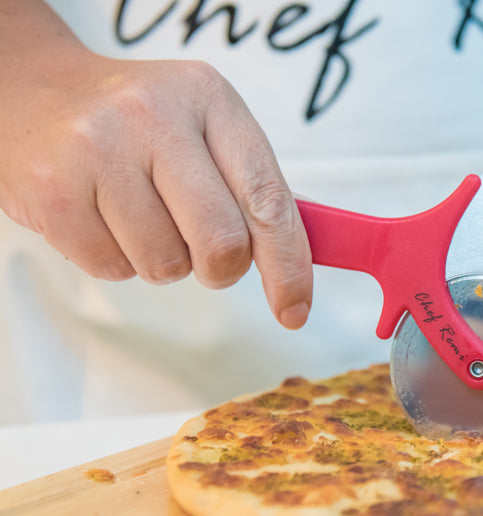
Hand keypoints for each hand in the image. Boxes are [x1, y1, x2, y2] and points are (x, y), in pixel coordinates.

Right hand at [0, 44, 311, 328]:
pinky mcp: (52, 191)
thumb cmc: (137, 120)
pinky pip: (113, 269)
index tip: (295, 309)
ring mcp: (97, 151)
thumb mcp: (205, 125)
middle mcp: (153, 117)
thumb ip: (254, 187)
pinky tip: (104, 216)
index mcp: (208, 98)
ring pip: (166, 265)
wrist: (34, 90)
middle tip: (204, 253)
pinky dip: (119, 259)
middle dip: (222, 268)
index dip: (290, 265)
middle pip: (222, 243)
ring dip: (164, 261)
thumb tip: (299, 263)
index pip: (269, 198)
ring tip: (140, 215)